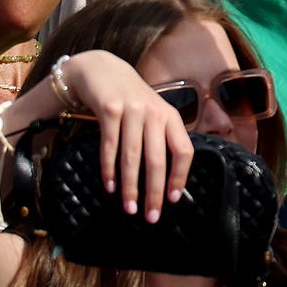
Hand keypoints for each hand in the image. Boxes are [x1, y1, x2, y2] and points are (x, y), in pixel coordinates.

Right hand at [54, 50, 193, 221]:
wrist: (102, 70)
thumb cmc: (132, 100)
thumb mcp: (153, 114)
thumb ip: (161, 139)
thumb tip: (166, 180)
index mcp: (171, 117)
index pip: (184, 151)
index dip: (180, 176)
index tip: (173, 199)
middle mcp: (155, 113)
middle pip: (158, 159)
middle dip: (154, 191)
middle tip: (151, 216)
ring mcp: (132, 110)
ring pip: (133, 156)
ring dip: (130, 185)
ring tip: (129, 207)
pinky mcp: (109, 109)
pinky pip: (109, 145)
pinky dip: (108, 168)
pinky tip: (109, 186)